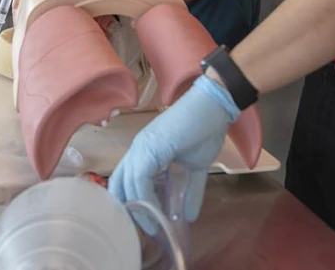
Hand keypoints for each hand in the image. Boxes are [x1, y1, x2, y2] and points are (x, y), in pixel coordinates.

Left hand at [109, 75, 238, 222]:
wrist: (215, 105)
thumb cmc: (205, 129)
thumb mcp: (196, 168)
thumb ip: (190, 192)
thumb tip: (188, 218)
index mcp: (144, 152)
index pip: (125, 181)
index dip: (131, 203)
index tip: (146, 223)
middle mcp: (137, 149)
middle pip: (119, 185)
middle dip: (130, 211)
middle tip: (148, 229)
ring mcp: (142, 147)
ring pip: (128, 185)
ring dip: (140, 210)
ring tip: (155, 227)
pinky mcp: (150, 147)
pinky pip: (141, 179)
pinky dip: (147, 200)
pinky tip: (159, 214)